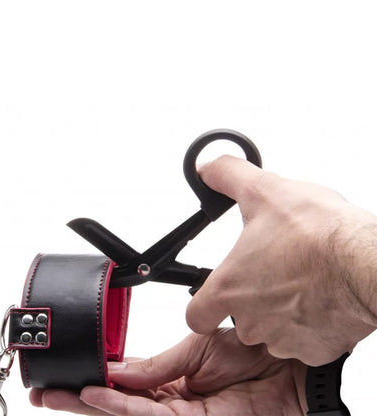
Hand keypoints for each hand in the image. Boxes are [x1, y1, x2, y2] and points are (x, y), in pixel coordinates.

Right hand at [30, 328, 306, 414]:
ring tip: (57, 394)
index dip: (97, 376)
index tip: (70, 369)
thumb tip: (119, 367)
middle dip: (79, 397)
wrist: (286, 368)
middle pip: (117, 402)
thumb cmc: (249, 353)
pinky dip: (118, 406)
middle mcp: (169, 399)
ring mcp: (177, 415)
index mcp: (171, 377)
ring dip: (88, 405)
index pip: (125, 380)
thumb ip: (158, 364)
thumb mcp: (195, 348)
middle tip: (45, 389)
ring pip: (124, 414)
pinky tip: (95, 395)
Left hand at [186, 156, 376, 365]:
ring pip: (272, 329)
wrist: (368, 262)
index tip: (214, 296)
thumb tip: (206, 169)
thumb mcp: (262, 191)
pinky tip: (319, 296)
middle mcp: (251, 320)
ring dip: (281, 308)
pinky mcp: (315, 350)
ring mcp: (283, 338)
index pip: (196, 316)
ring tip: (300, 277)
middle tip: (273, 269)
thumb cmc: (317, 234)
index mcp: (229, 288)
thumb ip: (227, 178)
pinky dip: (308, 322)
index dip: (203, 307)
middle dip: (253, 296)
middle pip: (240, 317)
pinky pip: (303, 339)